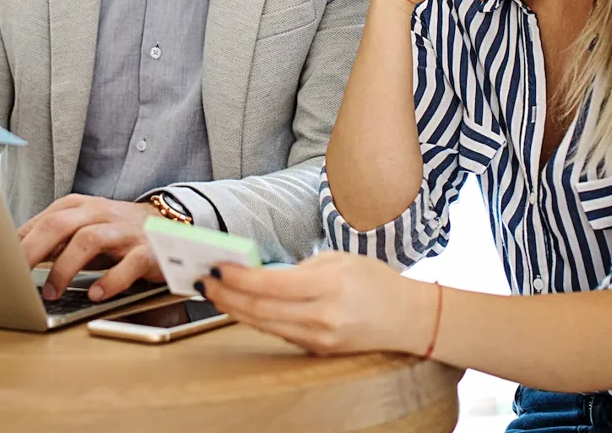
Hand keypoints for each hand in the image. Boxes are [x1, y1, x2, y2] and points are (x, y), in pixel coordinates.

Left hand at [18, 194, 162, 300]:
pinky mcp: (148, 252)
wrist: (168, 227)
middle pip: (61, 224)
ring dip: (65, 267)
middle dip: (33, 250)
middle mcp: (101, 214)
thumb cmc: (116, 231)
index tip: (0, 266)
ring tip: (53, 293)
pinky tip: (96, 294)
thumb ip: (52, 237)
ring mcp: (125, 232)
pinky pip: (129, 264)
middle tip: (15, 277)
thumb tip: (13, 254)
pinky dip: (111, 280)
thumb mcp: (82, 227)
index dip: (19, 243)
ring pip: (90, 239)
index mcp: (82, 207)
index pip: (44, 220)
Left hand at [200, 251, 437, 356]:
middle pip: (260, 309)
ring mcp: (318, 339)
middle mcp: (321, 317)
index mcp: (328, 286)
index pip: (270, 284)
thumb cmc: (375, 281)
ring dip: (235, 309)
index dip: (238, 277)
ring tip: (215, 293)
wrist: (407, 319)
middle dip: (227, 294)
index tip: (217, 266)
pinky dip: (256, 320)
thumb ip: (299, 267)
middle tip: (204, 280)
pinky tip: (241, 307)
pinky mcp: (317, 351)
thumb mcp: (338, 259)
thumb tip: (261, 272)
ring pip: (264, 325)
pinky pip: (278, 334)